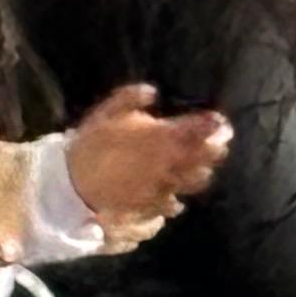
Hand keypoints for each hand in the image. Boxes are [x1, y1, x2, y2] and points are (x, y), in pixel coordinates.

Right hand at [63, 83, 230, 228]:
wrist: (74, 183)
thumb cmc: (92, 144)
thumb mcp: (108, 112)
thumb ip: (131, 97)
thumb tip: (153, 91)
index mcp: (160, 137)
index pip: (197, 130)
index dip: (212, 125)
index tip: (220, 121)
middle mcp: (169, 163)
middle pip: (205, 158)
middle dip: (216, 148)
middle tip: (221, 141)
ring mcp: (163, 186)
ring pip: (195, 181)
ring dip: (203, 172)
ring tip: (204, 167)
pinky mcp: (154, 205)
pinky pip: (174, 203)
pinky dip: (178, 197)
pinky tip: (176, 193)